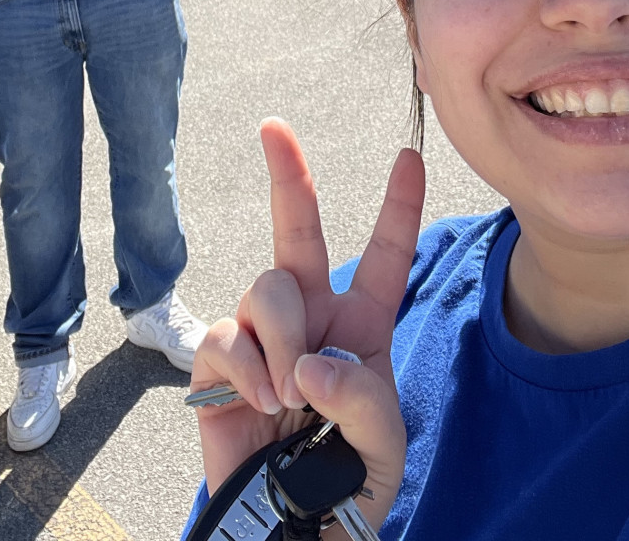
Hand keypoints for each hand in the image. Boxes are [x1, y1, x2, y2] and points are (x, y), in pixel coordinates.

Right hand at [193, 120, 424, 536]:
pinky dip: (252, 371)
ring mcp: (260, 337)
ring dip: (286, 339)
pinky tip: (265, 405)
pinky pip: (231, 337)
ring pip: (270, 289)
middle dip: (288, 176)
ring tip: (291, 397)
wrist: (289, 527)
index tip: (409, 157)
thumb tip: (308, 362)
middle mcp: (309, 318)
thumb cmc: (344, 482)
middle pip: (298, 232)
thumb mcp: (383, 442)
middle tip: (274, 127)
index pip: (383, 258)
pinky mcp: (218, 364)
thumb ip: (363, 398)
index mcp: (360, 327)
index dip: (398, 208)